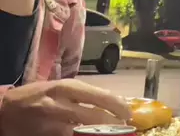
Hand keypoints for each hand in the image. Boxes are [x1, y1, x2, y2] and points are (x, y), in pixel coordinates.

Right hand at [0, 79, 130, 135]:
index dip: (118, 106)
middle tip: (123, 127)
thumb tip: (113, 103)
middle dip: (113, 124)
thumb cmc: (38, 96)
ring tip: (108, 134)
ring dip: (99, 134)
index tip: (128, 113)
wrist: (5, 110)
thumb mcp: (60, 88)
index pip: (100, 96)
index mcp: (66, 87)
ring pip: (83, 132)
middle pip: (95, 117)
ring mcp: (51, 124)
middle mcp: (59, 104)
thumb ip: (83, 95)